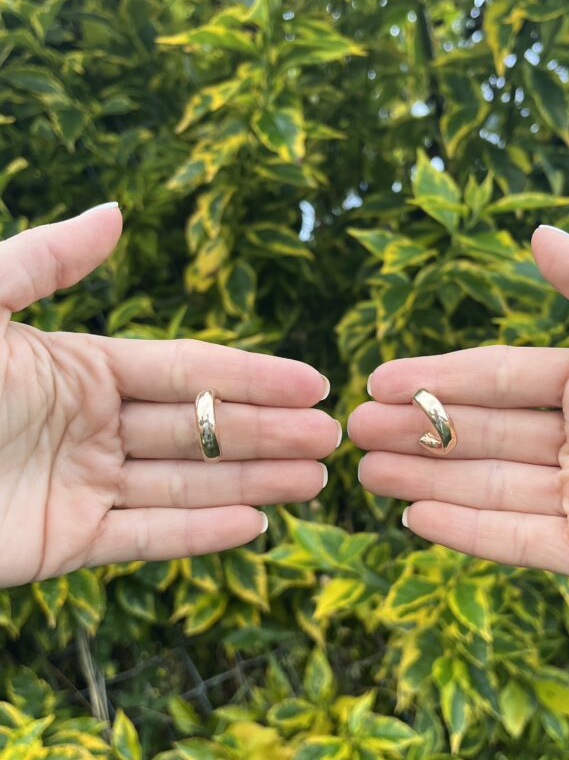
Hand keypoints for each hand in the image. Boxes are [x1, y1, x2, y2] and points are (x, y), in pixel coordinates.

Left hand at [0, 205, 337, 586]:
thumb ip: (44, 262)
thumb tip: (115, 216)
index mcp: (80, 368)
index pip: (186, 370)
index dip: (252, 375)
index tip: (313, 381)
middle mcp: (91, 426)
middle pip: (198, 428)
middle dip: (267, 432)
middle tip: (333, 437)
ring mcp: (80, 487)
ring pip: (183, 484)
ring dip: (251, 480)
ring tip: (316, 479)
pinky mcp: (61, 544)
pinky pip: (142, 539)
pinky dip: (198, 535)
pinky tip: (254, 523)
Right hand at [349, 227, 568, 610]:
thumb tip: (537, 239)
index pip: (503, 376)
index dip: (439, 376)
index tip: (378, 377)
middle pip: (487, 432)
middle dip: (420, 428)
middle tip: (352, 427)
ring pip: (493, 485)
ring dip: (427, 477)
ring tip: (365, 469)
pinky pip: (522, 541)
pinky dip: (467, 531)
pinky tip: (414, 515)